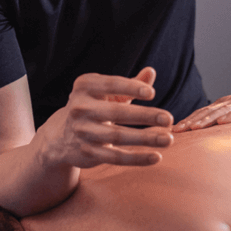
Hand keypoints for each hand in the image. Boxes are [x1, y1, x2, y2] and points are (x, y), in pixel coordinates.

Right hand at [41, 68, 173, 167]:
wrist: (61, 136)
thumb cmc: (94, 106)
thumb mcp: (108, 93)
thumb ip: (131, 83)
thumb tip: (151, 72)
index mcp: (85, 87)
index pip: (111, 84)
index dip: (131, 88)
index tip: (152, 94)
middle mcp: (80, 108)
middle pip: (116, 112)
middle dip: (145, 116)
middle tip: (169, 119)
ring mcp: (83, 132)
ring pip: (117, 137)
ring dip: (145, 139)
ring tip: (168, 139)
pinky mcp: (88, 153)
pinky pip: (115, 157)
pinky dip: (137, 158)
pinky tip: (156, 156)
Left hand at [173, 89, 230, 131]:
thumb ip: (230, 130)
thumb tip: (208, 150)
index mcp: (229, 105)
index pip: (204, 113)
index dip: (188, 121)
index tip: (171, 132)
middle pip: (209, 111)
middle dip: (191, 121)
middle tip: (175, 132)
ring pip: (225, 109)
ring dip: (207, 118)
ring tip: (193, 128)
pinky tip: (222, 121)